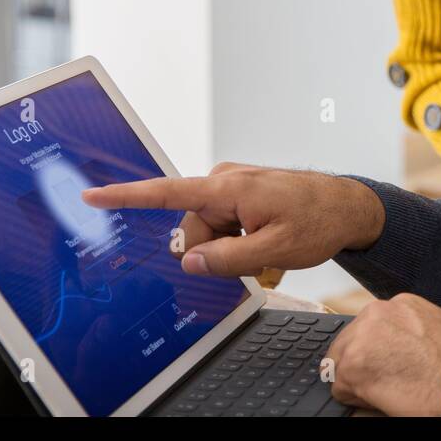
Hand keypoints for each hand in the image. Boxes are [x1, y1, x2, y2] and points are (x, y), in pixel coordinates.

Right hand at [80, 162, 383, 276]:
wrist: (348, 205)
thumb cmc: (318, 221)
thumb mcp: (273, 251)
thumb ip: (227, 259)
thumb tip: (189, 261)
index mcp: (229, 188)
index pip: (167, 192)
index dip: (126, 196)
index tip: (92, 195)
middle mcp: (225, 179)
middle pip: (192, 227)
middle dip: (212, 249)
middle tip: (254, 254)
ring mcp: (232, 185)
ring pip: (208, 229)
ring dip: (229, 245)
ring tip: (266, 243)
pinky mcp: (240, 193)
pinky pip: (222, 223)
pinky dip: (237, 237)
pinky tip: (263, 239)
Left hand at [325, 294, 440, 415]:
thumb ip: (414, 330)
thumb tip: (406, 346)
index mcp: (400, 305)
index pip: (371, 327)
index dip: (376, 351)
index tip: (384, 364)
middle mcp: (377, 314)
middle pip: (350, 342)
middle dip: (363, 363)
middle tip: (385, 381)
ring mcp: (361, 338)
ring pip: (342, 365)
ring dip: (360, 380)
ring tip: (388, 390)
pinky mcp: (352, 366)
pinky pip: (341, 389)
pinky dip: (357, 399)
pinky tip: (383, 398)